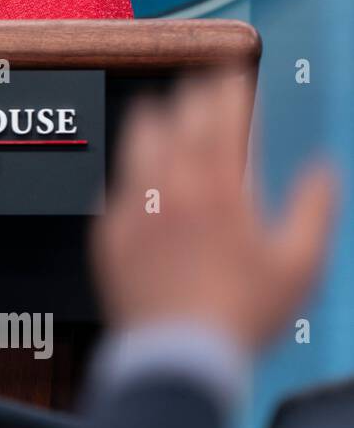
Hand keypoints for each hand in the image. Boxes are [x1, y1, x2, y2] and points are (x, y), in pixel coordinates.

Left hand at [92, 70, 338, 350]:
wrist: (176, 354)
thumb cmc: (240, 315)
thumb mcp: (299, 265)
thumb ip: (314, 208)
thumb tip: (322, 169)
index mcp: (218, 186)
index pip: (217, 111)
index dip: (225, 84)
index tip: (231, 73)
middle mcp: (168, 187)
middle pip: (173, 115)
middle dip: (191, 95)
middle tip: (202, 90)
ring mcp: (130, 207)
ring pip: (134, 140)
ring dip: (153, 121)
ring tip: (163, 115)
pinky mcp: (105, 232)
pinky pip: (111, 185)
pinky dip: (129, 174)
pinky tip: (139, 177)